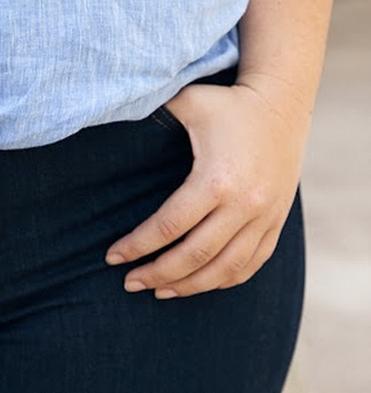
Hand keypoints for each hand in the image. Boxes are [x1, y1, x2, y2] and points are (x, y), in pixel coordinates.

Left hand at [104, 76, 310, 298]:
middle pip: (195, 256)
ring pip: (225, 268)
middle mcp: (243, 205)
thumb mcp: (188, 101)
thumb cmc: (227, 103)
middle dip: (158, 274)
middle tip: (129, 283)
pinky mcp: (276, 222)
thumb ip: (152, 113)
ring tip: (160, 291)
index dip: (138, 245)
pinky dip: (224, 280)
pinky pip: (251, 264)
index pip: (170, 226)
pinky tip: (200, 283)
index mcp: (216, 179)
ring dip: (190, 286)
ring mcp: (264, 218)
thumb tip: (110, 112)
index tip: (112, 257)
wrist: (283, 104)